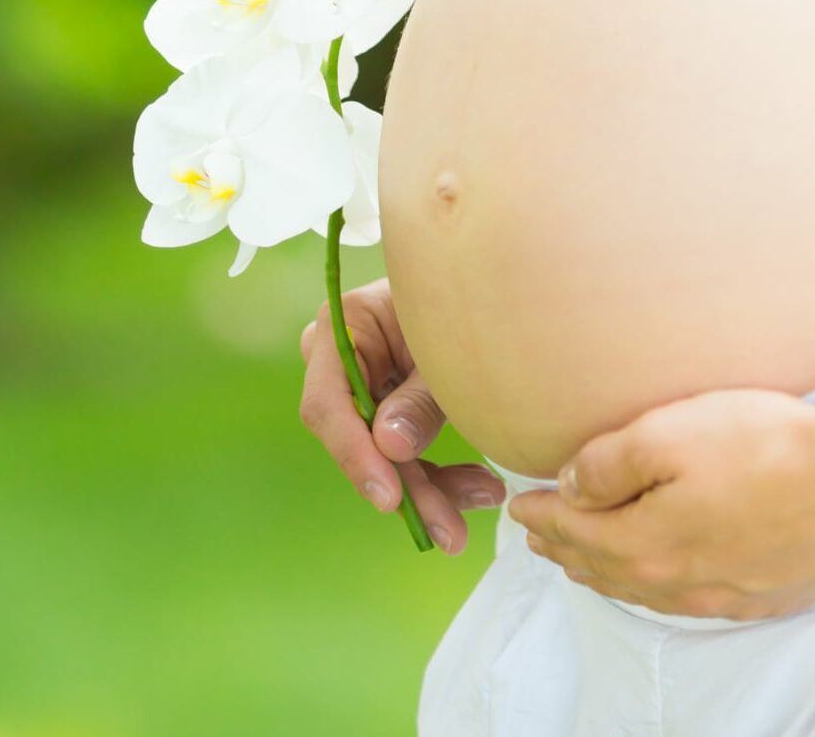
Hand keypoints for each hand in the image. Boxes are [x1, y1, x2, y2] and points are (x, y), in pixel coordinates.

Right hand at [298, 276, 504, 554]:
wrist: (486, 282)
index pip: (327, 402)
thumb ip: (418, 399)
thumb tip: (388, 446)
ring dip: (431, 487)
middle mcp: (340, 357)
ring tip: (485, 497)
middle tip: (449, 532)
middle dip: (407, 486)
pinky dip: (441, 474)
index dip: (353, 453)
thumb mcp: (443, 351)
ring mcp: (362, 383)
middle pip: (356, 436)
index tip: (391, 498)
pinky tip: (482, 487)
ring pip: (383, 453)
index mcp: (343, 324)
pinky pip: (403, 450)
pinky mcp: (386, 404)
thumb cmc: (464, 301)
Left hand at [508, 387, 814, 619]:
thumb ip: (606, 464)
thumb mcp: (665, 434)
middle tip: (535, 536)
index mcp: (646, 543)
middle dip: (563, 548)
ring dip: (602, 573)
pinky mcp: (761, 593)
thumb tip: (569, 486)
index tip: (517, 502)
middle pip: (603, 567)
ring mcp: (723, 593)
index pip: (574, 530)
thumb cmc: (762, 447)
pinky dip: (653, 588)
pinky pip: (687, 601)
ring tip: (579, 561)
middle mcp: (680, 581)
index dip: (541, 514)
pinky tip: (655, 580)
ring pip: (643, 590)